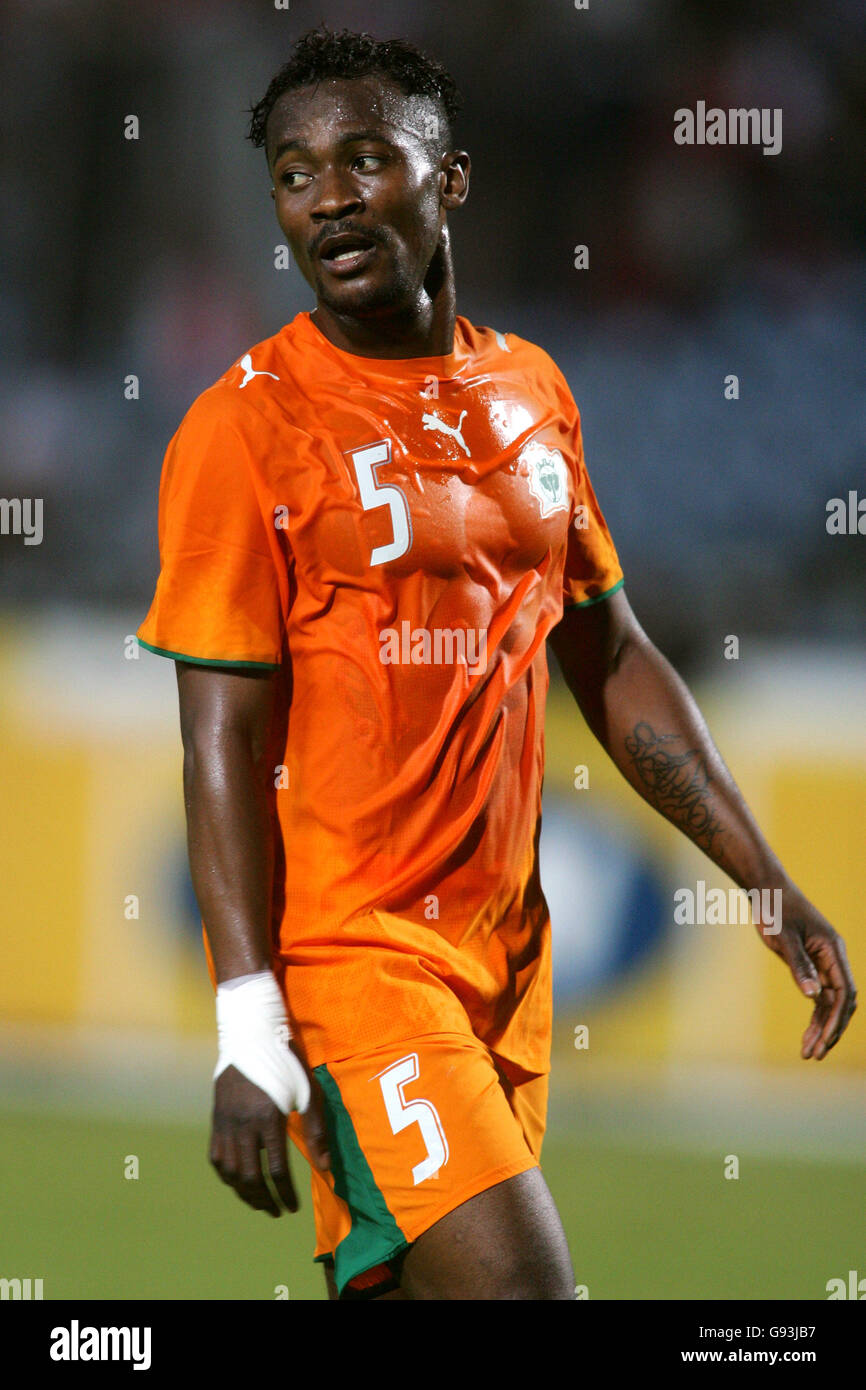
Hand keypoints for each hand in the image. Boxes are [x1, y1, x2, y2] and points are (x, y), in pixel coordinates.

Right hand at [209, 1047, 330, 1215]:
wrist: (251, 1036)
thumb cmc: (286, 1062)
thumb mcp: (308, 1092)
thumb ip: (316, 1130)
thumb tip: (326, 1166)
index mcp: (268, 1118)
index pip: (276, 1169)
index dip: (284, 1194)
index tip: (291, 1208)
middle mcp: (243, 1125)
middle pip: (249, 1177)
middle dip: (263, 1200)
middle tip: (275, 1211)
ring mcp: (226, 1123)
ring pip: (229, 1171)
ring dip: (244, 1192)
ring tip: (259, 1201)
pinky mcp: (216, 1119)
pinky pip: (216, 1157)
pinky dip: (226, 1175)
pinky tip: (238, 1180)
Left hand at [759, 890, 856, 1059]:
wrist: (766, 890)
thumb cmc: (775, 909)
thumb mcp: (784, 937)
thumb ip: (799, 966)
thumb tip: (813, 997)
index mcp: (833, 951)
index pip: (844, 992)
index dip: (837, 1018)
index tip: (824, 1039)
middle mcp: (833, 959)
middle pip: (840, 1002)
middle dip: (830, 1030)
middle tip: (814, 1054)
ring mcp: (823, 964)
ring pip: (829, 1003)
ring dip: (821, 1028)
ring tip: (808, 1053)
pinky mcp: (811, 966)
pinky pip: (818, 997)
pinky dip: (814, 1017)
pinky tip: (807, 1036)